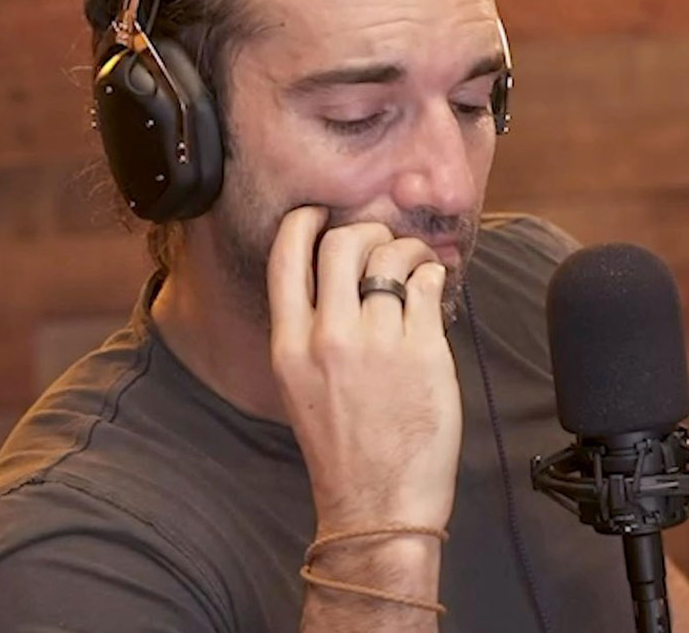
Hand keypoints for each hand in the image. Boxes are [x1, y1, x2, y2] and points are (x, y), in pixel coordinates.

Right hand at [267, 206, 461, 534]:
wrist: (377, 503)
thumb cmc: (339, 442)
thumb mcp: (298, 382)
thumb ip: (307, 323)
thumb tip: (335, 265)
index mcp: (289, 344)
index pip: (286, 255)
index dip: (305, 221)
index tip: (322, 214)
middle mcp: (328, 337)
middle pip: (342, 243)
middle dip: (366, 229)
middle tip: (380, 240)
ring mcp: (378, 344)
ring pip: (391, 256)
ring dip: (407, 248)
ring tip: (415, 262)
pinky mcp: (425, 353)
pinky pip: (428, 284)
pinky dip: (432, 274)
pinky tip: (432, 285)